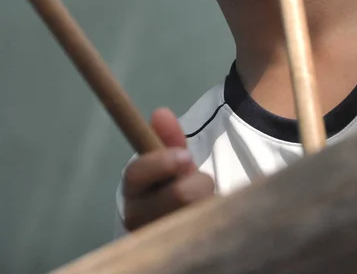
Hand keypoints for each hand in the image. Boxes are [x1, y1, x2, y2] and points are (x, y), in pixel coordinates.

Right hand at [122, 107, 213, 230]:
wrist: (179, 226)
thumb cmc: (172, 187)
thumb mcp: (172, 163)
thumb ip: (169, 139)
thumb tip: (160, 113)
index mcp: (132, 189)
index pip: (137, 173)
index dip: (161, 163)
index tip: (186, 155)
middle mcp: (137, 218)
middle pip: (179, 195)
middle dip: (199, 182)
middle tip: (200, 180)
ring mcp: (157, 239)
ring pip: (199, 212)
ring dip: (208, 200)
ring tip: (202, 202)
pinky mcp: (178, 252)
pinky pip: (208, 230)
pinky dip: (214, 218)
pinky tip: (207, 219)